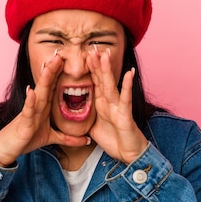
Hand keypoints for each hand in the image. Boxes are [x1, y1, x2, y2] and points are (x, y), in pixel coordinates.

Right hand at [0, 52, 90, 166]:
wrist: (6, 149)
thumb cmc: (26, 140)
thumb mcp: (51, 139)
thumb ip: (68, 139)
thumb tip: (86, 140)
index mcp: (43, 107)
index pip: (52, 87)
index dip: (59, 73)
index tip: (68, 60)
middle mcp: (36, 106)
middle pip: (46, 85)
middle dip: (53, 69)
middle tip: (60, 54)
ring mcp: (29, 113)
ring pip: (38, 93)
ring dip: (43, 80)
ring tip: (48, 65)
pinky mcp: (23, 123)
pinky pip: (28, 111)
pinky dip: (30, 101)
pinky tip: (31, 91)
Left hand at [86, 47, 148, 163]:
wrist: (129, 154)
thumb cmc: (114, 140)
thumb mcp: (93, 127)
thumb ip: (85, 117)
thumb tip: (72, 113)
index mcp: (101, 104)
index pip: (94, 82)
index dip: (89, 69)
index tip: (82, 54)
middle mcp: (110, 102)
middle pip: (101, 79)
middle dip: (96, 64)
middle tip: (91, 47)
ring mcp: (118, 107)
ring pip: (111, 85)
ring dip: (108, 70)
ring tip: (105, 54)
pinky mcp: (125, 115)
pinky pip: (125, 99)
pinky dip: (126, 86)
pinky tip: (128, 73)